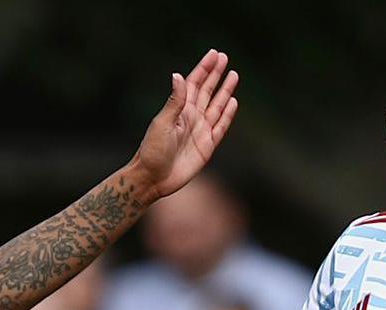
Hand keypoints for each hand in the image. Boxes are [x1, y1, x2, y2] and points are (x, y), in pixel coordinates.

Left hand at [129, 49, 239, 200]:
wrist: (153, 179)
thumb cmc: (152, 151)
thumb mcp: (162, 124)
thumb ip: (174, 101)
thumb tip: (178, 75)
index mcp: (179, 110)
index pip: (194, 83)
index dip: (204, 68)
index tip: (214, 54)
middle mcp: (191, 117)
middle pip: (207, 91)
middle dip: (216, 74)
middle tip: (224, 57)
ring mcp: (200, 131)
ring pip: (217, 106)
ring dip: (224, 90)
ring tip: (233, 75)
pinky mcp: (207, 146)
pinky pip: (221, 126)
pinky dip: (228, 114)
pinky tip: (233, 101)